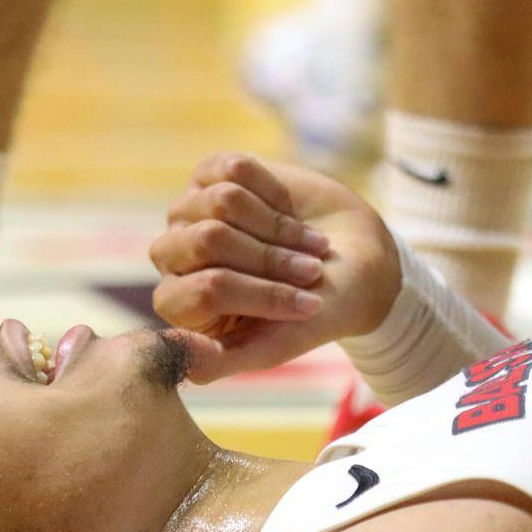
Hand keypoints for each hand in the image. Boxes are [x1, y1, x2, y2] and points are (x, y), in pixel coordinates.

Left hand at [150, 153, 400, 382]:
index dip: (261, 293)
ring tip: (308, 246)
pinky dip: (274, 193)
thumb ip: (224, 361)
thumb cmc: (316, 310)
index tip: (308, 306)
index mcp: (182, 306)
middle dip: (270, 256)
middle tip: (310, 272)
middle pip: (208, 239)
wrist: (355, 260)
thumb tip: (179, 361)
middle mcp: (175, 258)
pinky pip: (236, 170)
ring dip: (279, 227)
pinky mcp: (211, 175)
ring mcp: (190, 213)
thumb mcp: (277, 344)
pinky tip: (287, 212)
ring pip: (223, 201)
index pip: (205, 290)